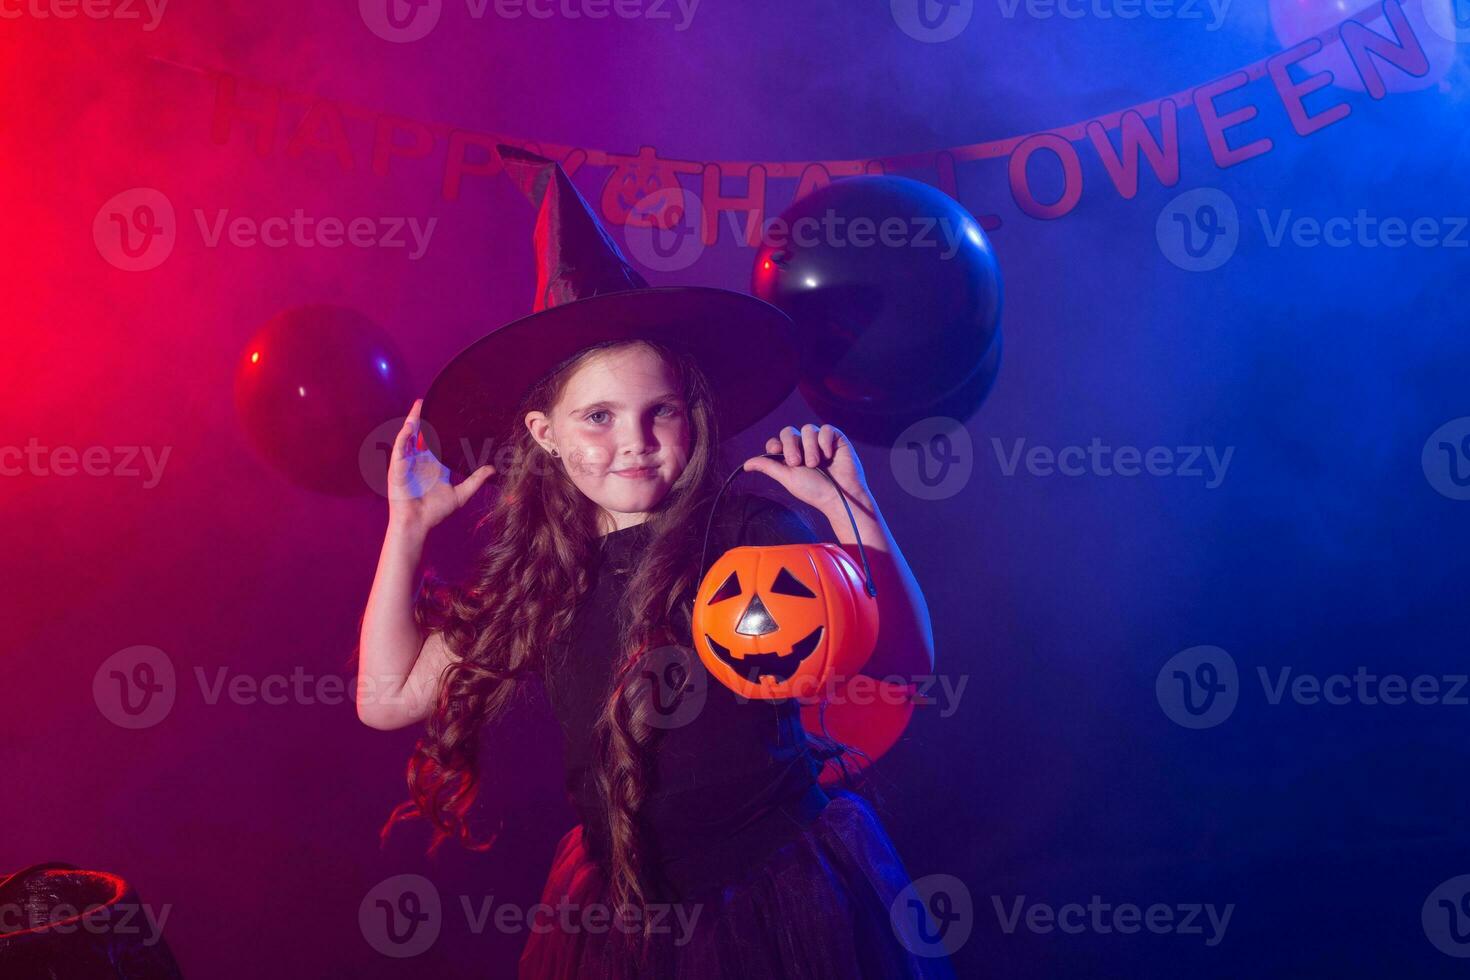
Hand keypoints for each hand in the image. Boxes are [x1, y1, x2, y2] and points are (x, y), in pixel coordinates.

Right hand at [386, 399, 495, 532]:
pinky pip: (399, 448)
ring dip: (413, 421)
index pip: (436, 440)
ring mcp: (407, 462)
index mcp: (433, 463)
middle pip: (421, 434)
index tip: (448, 411)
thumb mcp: (460, 494)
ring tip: (419, 405)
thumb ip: (475, 480)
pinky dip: (403, 437)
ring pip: (409, 437)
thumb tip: (493, 469)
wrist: (418, 523)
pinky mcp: (398, 468)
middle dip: (423, 417)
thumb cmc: (435, 511)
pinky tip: (409, 426)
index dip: (439, 426)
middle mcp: (419, 460)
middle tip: (428, 400)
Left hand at [742, 424, 871, 515]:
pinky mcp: (836, 438)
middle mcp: (804, 446)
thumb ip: (768, 467)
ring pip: (807, 429)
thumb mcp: (787, 478)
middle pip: (788, 432)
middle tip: (797, 463)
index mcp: (790, 455)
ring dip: (809, 447)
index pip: (777, 441)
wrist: (839, 496)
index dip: (775, 445)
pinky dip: (825, 441)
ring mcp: (820, 441)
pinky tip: (829, 455)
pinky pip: (826, 429)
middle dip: (790, 446)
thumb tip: (745, 465)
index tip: (777, 454)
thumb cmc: (814, 490)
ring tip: (815, 464)